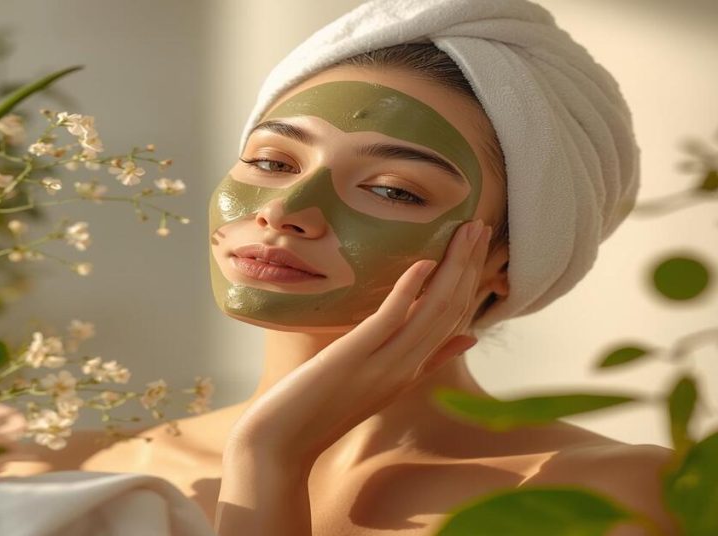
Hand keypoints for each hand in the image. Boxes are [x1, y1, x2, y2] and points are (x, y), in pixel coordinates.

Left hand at [225, 219, 492, 466]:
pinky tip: (422, 262)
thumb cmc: (319, 411)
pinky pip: (390, 320)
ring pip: (432, 312)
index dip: (470, 281)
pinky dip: (409, 290)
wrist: (280, 445)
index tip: (480, 247)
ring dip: (453, 268)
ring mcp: (383, 365)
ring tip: (467, 231)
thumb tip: (469, 338)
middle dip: (469, 265)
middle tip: (483, 225)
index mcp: (410, 372)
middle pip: (450, 310)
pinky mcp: (354, 358)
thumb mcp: (380, 385)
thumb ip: (424, 362)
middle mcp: (405, 369)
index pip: (454, 321)